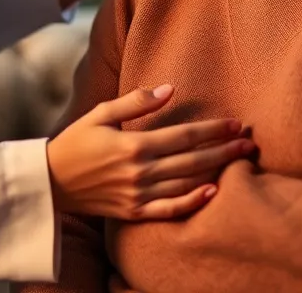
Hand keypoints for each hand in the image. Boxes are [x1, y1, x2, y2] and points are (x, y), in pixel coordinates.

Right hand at [46, 84, 254, 219]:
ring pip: (187, 184)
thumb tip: (169, 88)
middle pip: (193, 160)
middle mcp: (140, 172)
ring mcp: (138, 195)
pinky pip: (170, 209)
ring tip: (239, 161)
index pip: (183, 136)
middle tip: (250, 142)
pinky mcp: (135, 213)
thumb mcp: (102, 113)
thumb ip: (136, 101)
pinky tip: (213, 192)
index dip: (212, 130)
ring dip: (216, 172)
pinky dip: (193, 202)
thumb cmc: (76, 141)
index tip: (235, 122)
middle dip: (224, 150)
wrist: (51, 181)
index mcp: (133, 144)